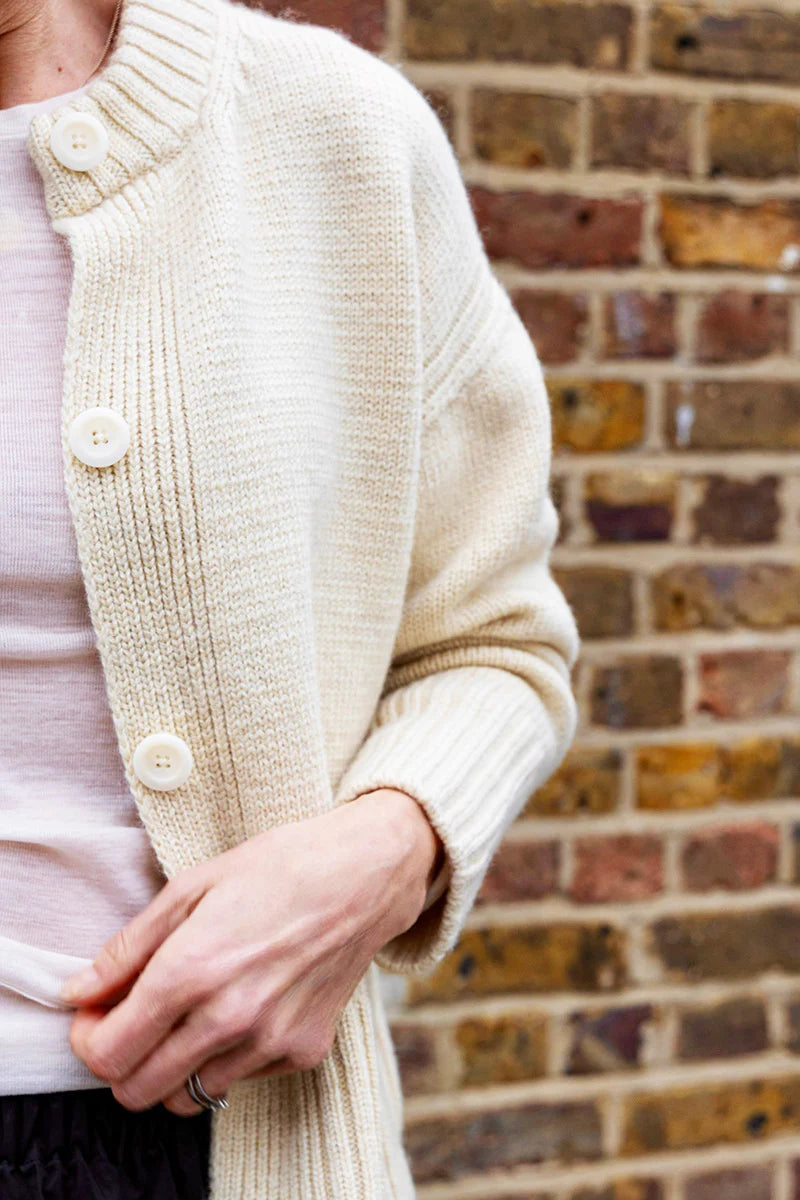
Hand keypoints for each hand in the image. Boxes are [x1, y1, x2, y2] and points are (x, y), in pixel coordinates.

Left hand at [60, 788, 441, 1115]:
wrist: (364, 874)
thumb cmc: (277, 867)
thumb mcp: (192, 886)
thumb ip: (128, 948)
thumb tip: (78, 993)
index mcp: (190, 969)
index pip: (107, 1053)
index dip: (88, 1039)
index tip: (98, 1014)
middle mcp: (228, 1017)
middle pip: (137, 1091)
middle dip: (121, 1061)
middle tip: (133, 1021)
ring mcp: (269, 1041)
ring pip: (186, 1096)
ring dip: (173, 1065)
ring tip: (189, 1014)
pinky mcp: (303, 1052)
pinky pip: (240, 1080)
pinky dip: (226, 1057)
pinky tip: (243, 1006)